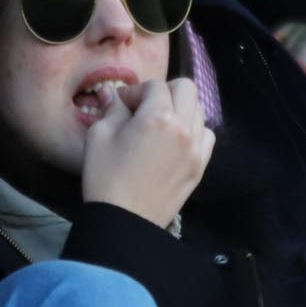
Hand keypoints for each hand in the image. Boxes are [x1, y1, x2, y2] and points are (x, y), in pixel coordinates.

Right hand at [77, 74, 215, 229]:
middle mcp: (184, 127)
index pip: (155, 86)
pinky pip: (206, 135)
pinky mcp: (200, 166)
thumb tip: (112, 92)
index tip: (122, 105)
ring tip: (160, 125)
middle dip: (164, 92)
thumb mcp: (99, 137)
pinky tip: (176, 141)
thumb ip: (111, 109)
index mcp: (158, 116)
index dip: (136, 91)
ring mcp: (196, 148)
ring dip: (180, 109)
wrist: (125, 221)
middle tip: (144, 108)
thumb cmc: (106, 177)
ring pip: (198, 110)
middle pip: (186, 89)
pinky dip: (194, 130)